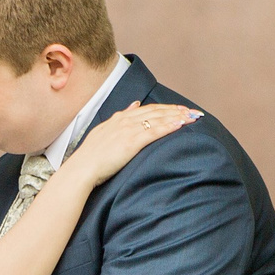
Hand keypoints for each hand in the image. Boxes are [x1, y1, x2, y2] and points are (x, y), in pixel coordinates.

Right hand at [62, 100, 200, 185]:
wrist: (82, 168)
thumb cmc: (90, 157)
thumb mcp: (103, 133)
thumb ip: (119, 119)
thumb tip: (134, 105)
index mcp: (118, 119)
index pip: (146, 109)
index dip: (164, 108)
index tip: (178, 109)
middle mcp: (124, 121)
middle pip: (156, 111)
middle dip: (176, 110)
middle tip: (192, 111)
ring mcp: (128, 130)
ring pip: (158, 118)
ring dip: (177, 116)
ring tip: (192, 116)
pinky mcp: (131, 142)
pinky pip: (155, 131)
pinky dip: (169, 126)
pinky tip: (181, 125)